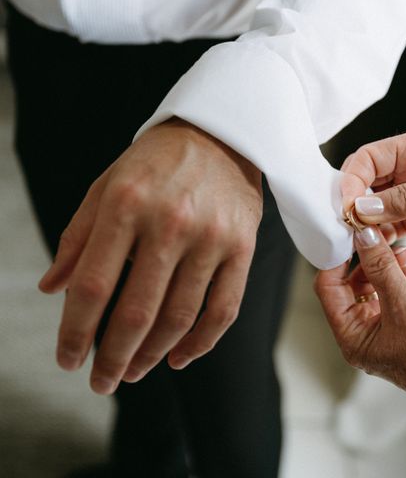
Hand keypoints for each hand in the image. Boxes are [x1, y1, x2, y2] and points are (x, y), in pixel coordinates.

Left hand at [39, 118, 262, 393]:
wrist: (222, 134)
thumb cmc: (156, 163)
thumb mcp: (107, 185)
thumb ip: (78, 237)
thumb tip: (51, 290)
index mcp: (126, 205)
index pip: (92, 286)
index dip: (76, 332)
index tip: (68, 360)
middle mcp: (170, 223)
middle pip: (137, 311)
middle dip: (113, 357)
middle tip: (101, 382)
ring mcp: (212, 238)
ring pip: (180, 316)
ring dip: (152, 355)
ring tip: (134, 371)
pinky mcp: (243, 248)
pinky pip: (224, 309)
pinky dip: (201, 342)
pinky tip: (179, 358)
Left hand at [314, 225, 405, 406]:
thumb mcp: (404, 306)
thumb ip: (382, 268)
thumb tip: (363, 237)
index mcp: (351, 336)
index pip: (328, 289)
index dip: (336, 260)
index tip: (350, 236)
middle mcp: (364, 333)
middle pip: (351, 284)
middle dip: (366, 260)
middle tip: (381, 239)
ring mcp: (385, 328)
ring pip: (375, 285)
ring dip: (385, 266)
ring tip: (404, 253)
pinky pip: (394, 291)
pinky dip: (401, 277)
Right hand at [340, 128, 405, 246]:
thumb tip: (363, 209)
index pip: (368, 159)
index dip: (351, 182)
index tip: (345, 208)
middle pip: (368, 182)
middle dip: (355, 203)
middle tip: (346, 227)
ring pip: (379, 206)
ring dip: (367, 222)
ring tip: (359, 240)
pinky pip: (395, 223)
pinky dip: (384, 234)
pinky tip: (378, 245)